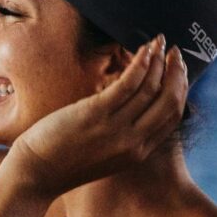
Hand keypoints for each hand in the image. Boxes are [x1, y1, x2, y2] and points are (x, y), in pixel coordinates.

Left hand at [8, 34, 188, 197]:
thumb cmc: (65, 161)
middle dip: (177, 72)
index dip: (179, 90)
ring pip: (151, 89)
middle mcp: (133, 143)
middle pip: (169, 102)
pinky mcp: (96, 114)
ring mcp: (116, 129)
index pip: (171, 118)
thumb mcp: (104, 154)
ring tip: (159, 42)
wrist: (37, 174)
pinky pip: (128, 84)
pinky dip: (140, 63)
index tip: (179, 71)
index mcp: (138, 153)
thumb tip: (130, 106)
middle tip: (175, 52)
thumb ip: (122, 135)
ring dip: (158, 61)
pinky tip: (142, 49)